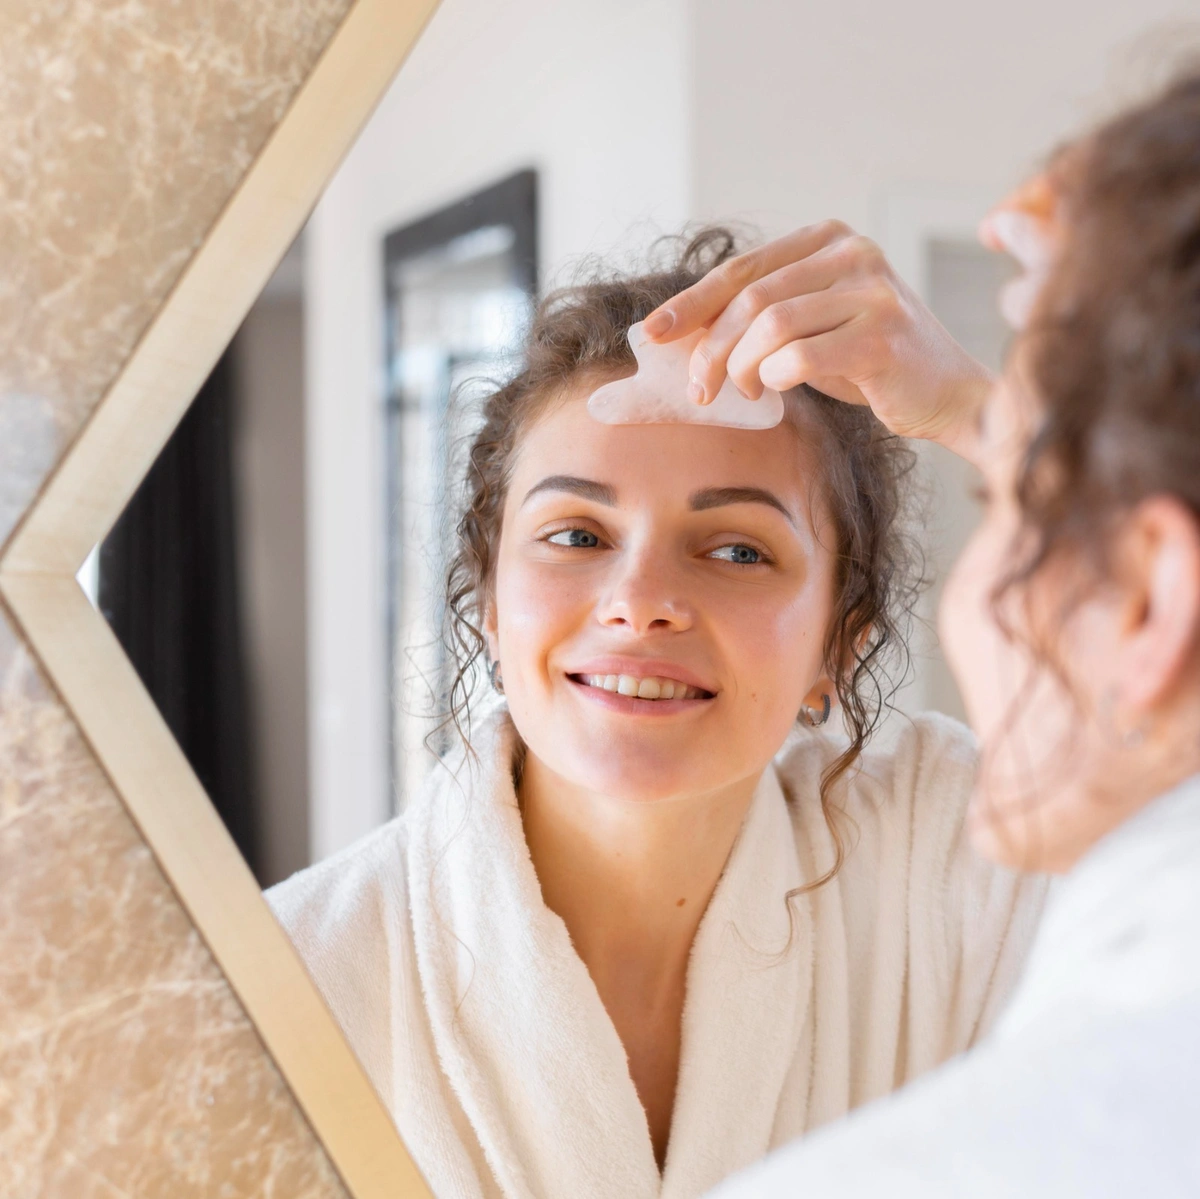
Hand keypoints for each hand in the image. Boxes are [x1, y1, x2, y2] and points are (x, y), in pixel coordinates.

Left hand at [643, 221, 992, 458]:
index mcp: (829, 240)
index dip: (691, 303)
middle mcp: (853, 253)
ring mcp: (872, 291)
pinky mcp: (882, 335)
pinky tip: (777, 390)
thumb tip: (682, 330)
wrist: (946, 394)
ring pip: (771, 325)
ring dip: (741, 368)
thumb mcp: (810, 325)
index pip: (742, 269)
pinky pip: (802, 357)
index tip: (652, 334)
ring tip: (742, 392)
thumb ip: (761, 315)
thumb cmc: (868, 363)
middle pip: (751, 298)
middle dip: (711, 348)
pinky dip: (777, 378)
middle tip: (698, 389)